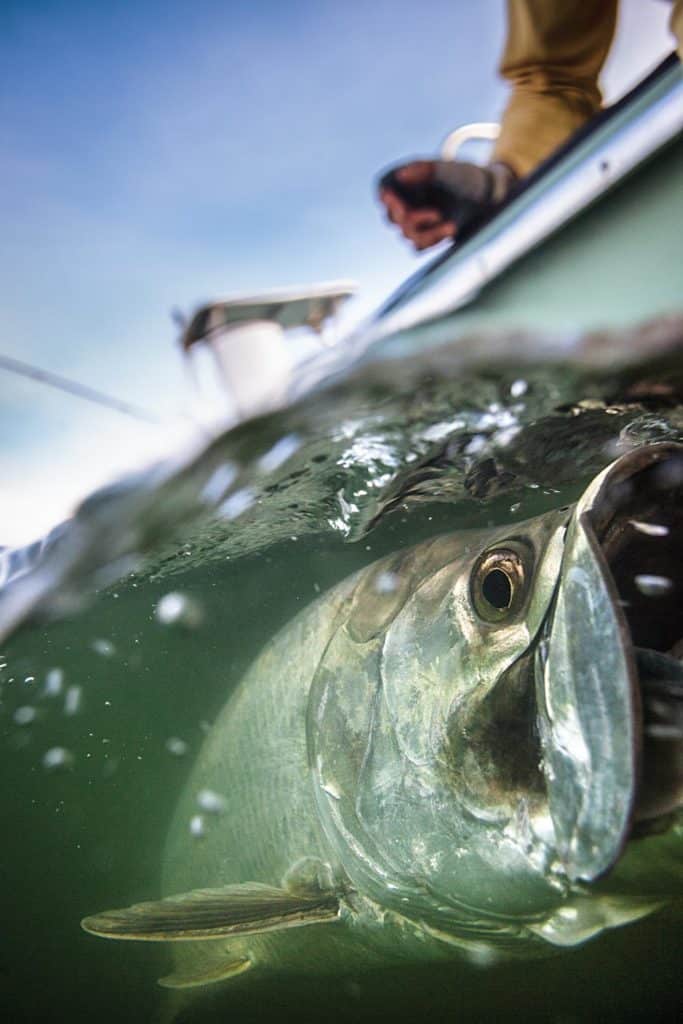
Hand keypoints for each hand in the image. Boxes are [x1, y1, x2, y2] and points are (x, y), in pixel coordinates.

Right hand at [378, 159, 514, 250]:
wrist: (486, 196)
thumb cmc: (465, 178)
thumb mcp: (447, 169)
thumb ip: (423, 169)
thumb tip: (400, 176)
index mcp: (403, 180)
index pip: (383, 189)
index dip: (386, 197)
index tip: (393, 198)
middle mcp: (404, 201)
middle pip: (392, 216)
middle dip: (410, 217)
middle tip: (433, 214)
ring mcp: (413, 221)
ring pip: (407, 234)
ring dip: (428, 231)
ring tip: (451, 225)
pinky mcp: (424, 237)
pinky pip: (419, 245)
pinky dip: (435, 239)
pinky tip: (452, 229)